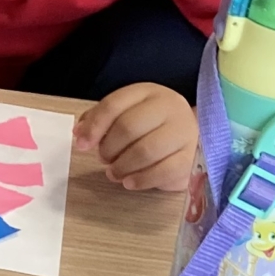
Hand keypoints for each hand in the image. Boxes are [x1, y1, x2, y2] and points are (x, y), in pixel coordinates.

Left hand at [73, 83, 197, 192]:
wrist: (195, 135)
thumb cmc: (153, 126)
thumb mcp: (127, 113)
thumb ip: (100, 120)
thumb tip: (79, 134)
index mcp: (147, 93)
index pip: (114, 105)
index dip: (94, 127)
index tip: (81, 145)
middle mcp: (169, 107)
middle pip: (128, 128)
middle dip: (109, 148)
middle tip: (103, 159)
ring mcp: (184, 132)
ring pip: (145, 151)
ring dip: (122, 167)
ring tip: (114, 173)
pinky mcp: (192, 157)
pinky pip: (164, 171)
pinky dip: (141, 180)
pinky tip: (130, 182)